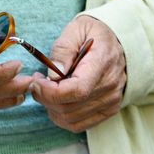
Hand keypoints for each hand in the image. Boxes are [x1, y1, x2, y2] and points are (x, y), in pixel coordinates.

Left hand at [29, 16, 125, 132]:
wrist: (117, 41)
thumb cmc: (94, 32)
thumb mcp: (76, 28)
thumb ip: (63, 49)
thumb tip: (52, 74)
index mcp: (103, 62)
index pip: (78, 90)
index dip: (51, 92)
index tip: (36, 82)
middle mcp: (110, 86)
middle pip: (71, 107)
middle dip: (45, 98)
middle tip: (36, 82)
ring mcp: (111, 101)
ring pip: (71, 119)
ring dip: (51, 108)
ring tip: (45, 88)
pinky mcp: (108, 110)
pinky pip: (79, 125)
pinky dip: (61, 117)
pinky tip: (56, 99)